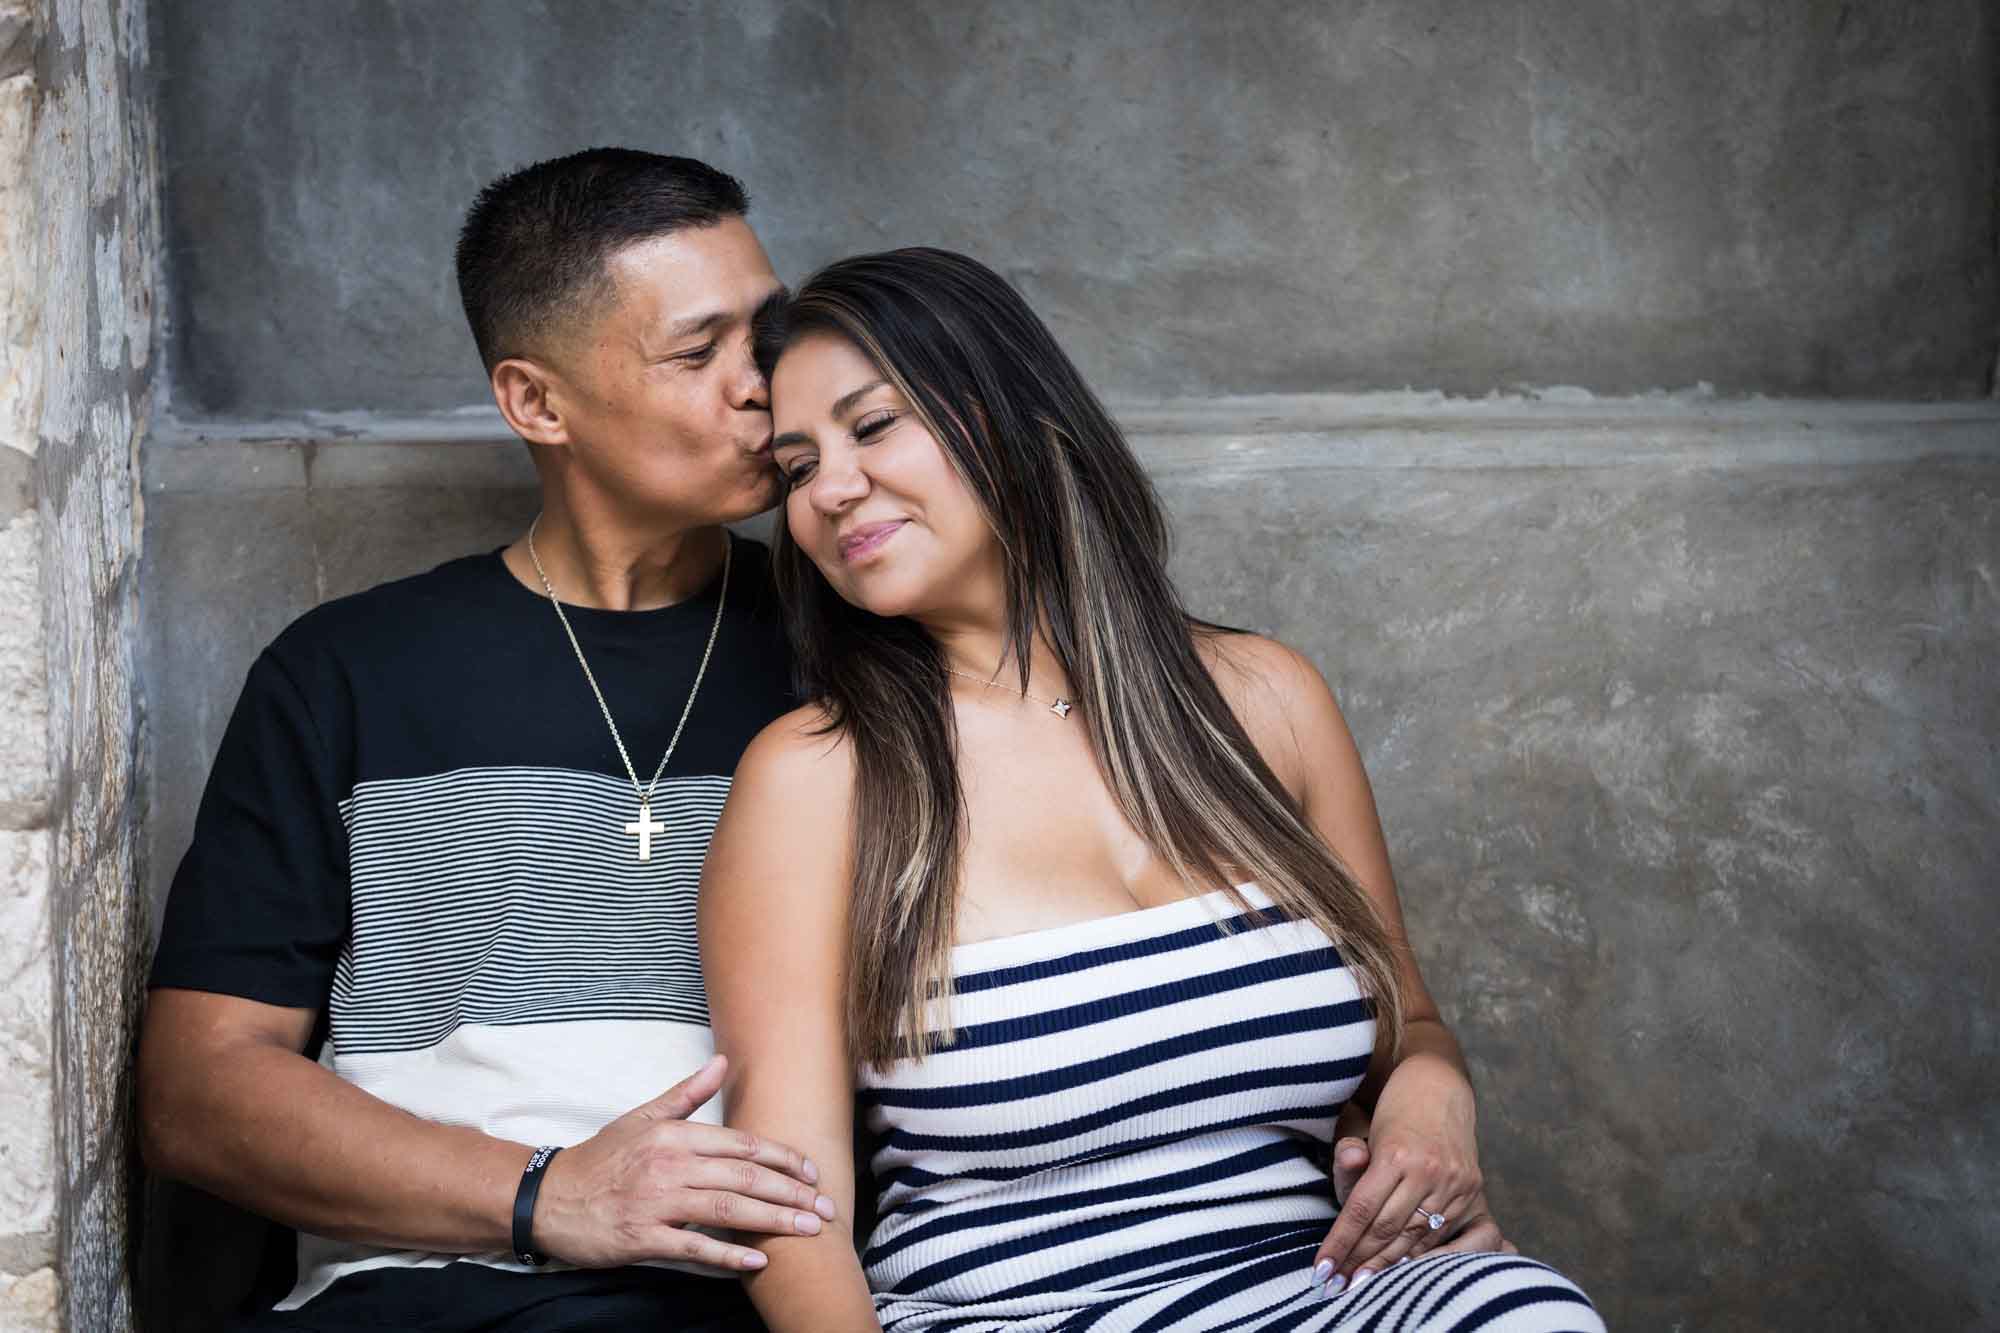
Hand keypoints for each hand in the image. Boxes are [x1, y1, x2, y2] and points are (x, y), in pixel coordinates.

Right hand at [531, 1055, 836, 1272]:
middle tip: (824, 1206)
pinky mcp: (644, 1238)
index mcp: (674, 1135)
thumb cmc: (601, 1158)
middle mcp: (670, 1165)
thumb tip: (722, 1062)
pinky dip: (729, 1255)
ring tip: (807, 1230)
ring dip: (773, 1221)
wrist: (550, 1198)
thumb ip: (686, 1094)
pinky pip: (695, 1248)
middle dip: (791, 1192)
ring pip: (728, 1209)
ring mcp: (657, 1203)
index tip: (811, 1171)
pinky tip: (757, 1261)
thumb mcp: (642, 1117)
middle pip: (745, 1177)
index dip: (783, 1158)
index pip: (743, 1144)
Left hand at [1311, 1055, 1484, 1291]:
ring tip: (1364, 1282)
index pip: (1362, 1209)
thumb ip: (1351, 1155)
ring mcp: (1453, 1181)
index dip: (1341, 1243)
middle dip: (1360, 1261)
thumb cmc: (1395, 1109)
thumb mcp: (1367, 1126)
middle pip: (1388, 1229)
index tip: (1322, 1268)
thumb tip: (1350, 1158)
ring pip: (1416, 1237)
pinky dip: (1418, 1253)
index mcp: (1397, 1153)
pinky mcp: (1470, 1188)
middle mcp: (1428, 1170)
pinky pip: (1440, 1232)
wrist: (1441, 1087)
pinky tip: (1399, 1266)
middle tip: (1338, 1284)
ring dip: (1388, 1264)